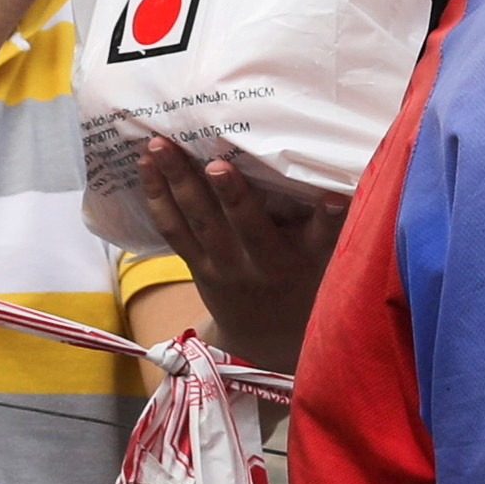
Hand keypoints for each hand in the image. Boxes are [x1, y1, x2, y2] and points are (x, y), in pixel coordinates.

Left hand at [129, 138, 344, 379]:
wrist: (263, 336)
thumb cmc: (300, 282)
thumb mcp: (322, 261)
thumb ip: (325, 226)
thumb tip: (340, 183)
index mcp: (300, 260)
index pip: (320, 236)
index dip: (328, 218)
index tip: (334, 198)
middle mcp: (260, 264)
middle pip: (245, 226)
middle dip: (229, 194)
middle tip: (216, 164)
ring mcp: (222, 266)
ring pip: (197, 223)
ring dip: (176, 183)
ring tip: (159, 147)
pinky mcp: (194, 264)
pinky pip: (172, 230)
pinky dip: (157, 196)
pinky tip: (144, 165)